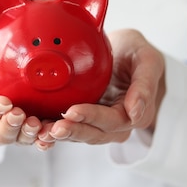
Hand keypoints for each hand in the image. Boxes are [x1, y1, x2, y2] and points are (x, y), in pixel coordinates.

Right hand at [0, 45, 42, 153]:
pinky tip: (51, 134)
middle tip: (19, 114)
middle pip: (0, 136)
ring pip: (20, 139)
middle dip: (10, 127)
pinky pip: (39, 138)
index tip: (4, 102)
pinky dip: (45, 139)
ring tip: (36, 124)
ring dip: (28, 134)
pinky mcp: (34, 126)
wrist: (3, 60)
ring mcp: (16, 127)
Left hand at [36, 29, 165, 150]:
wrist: (124, 51)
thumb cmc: (137, 53)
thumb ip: (144, 84)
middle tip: (53, 127)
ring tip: (42, 131)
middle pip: (95, 133)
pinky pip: (71, 127)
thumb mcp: (147, 59)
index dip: (92, 117)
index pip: (113, 121)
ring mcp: (101, 124)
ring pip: (81, 134)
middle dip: (74, 131)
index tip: (73, 111)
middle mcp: (118, 124)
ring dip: (62, 134)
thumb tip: (136, 112)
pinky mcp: (85, 118)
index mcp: (138, 113)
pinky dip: (54, 129)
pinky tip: (38, 128)